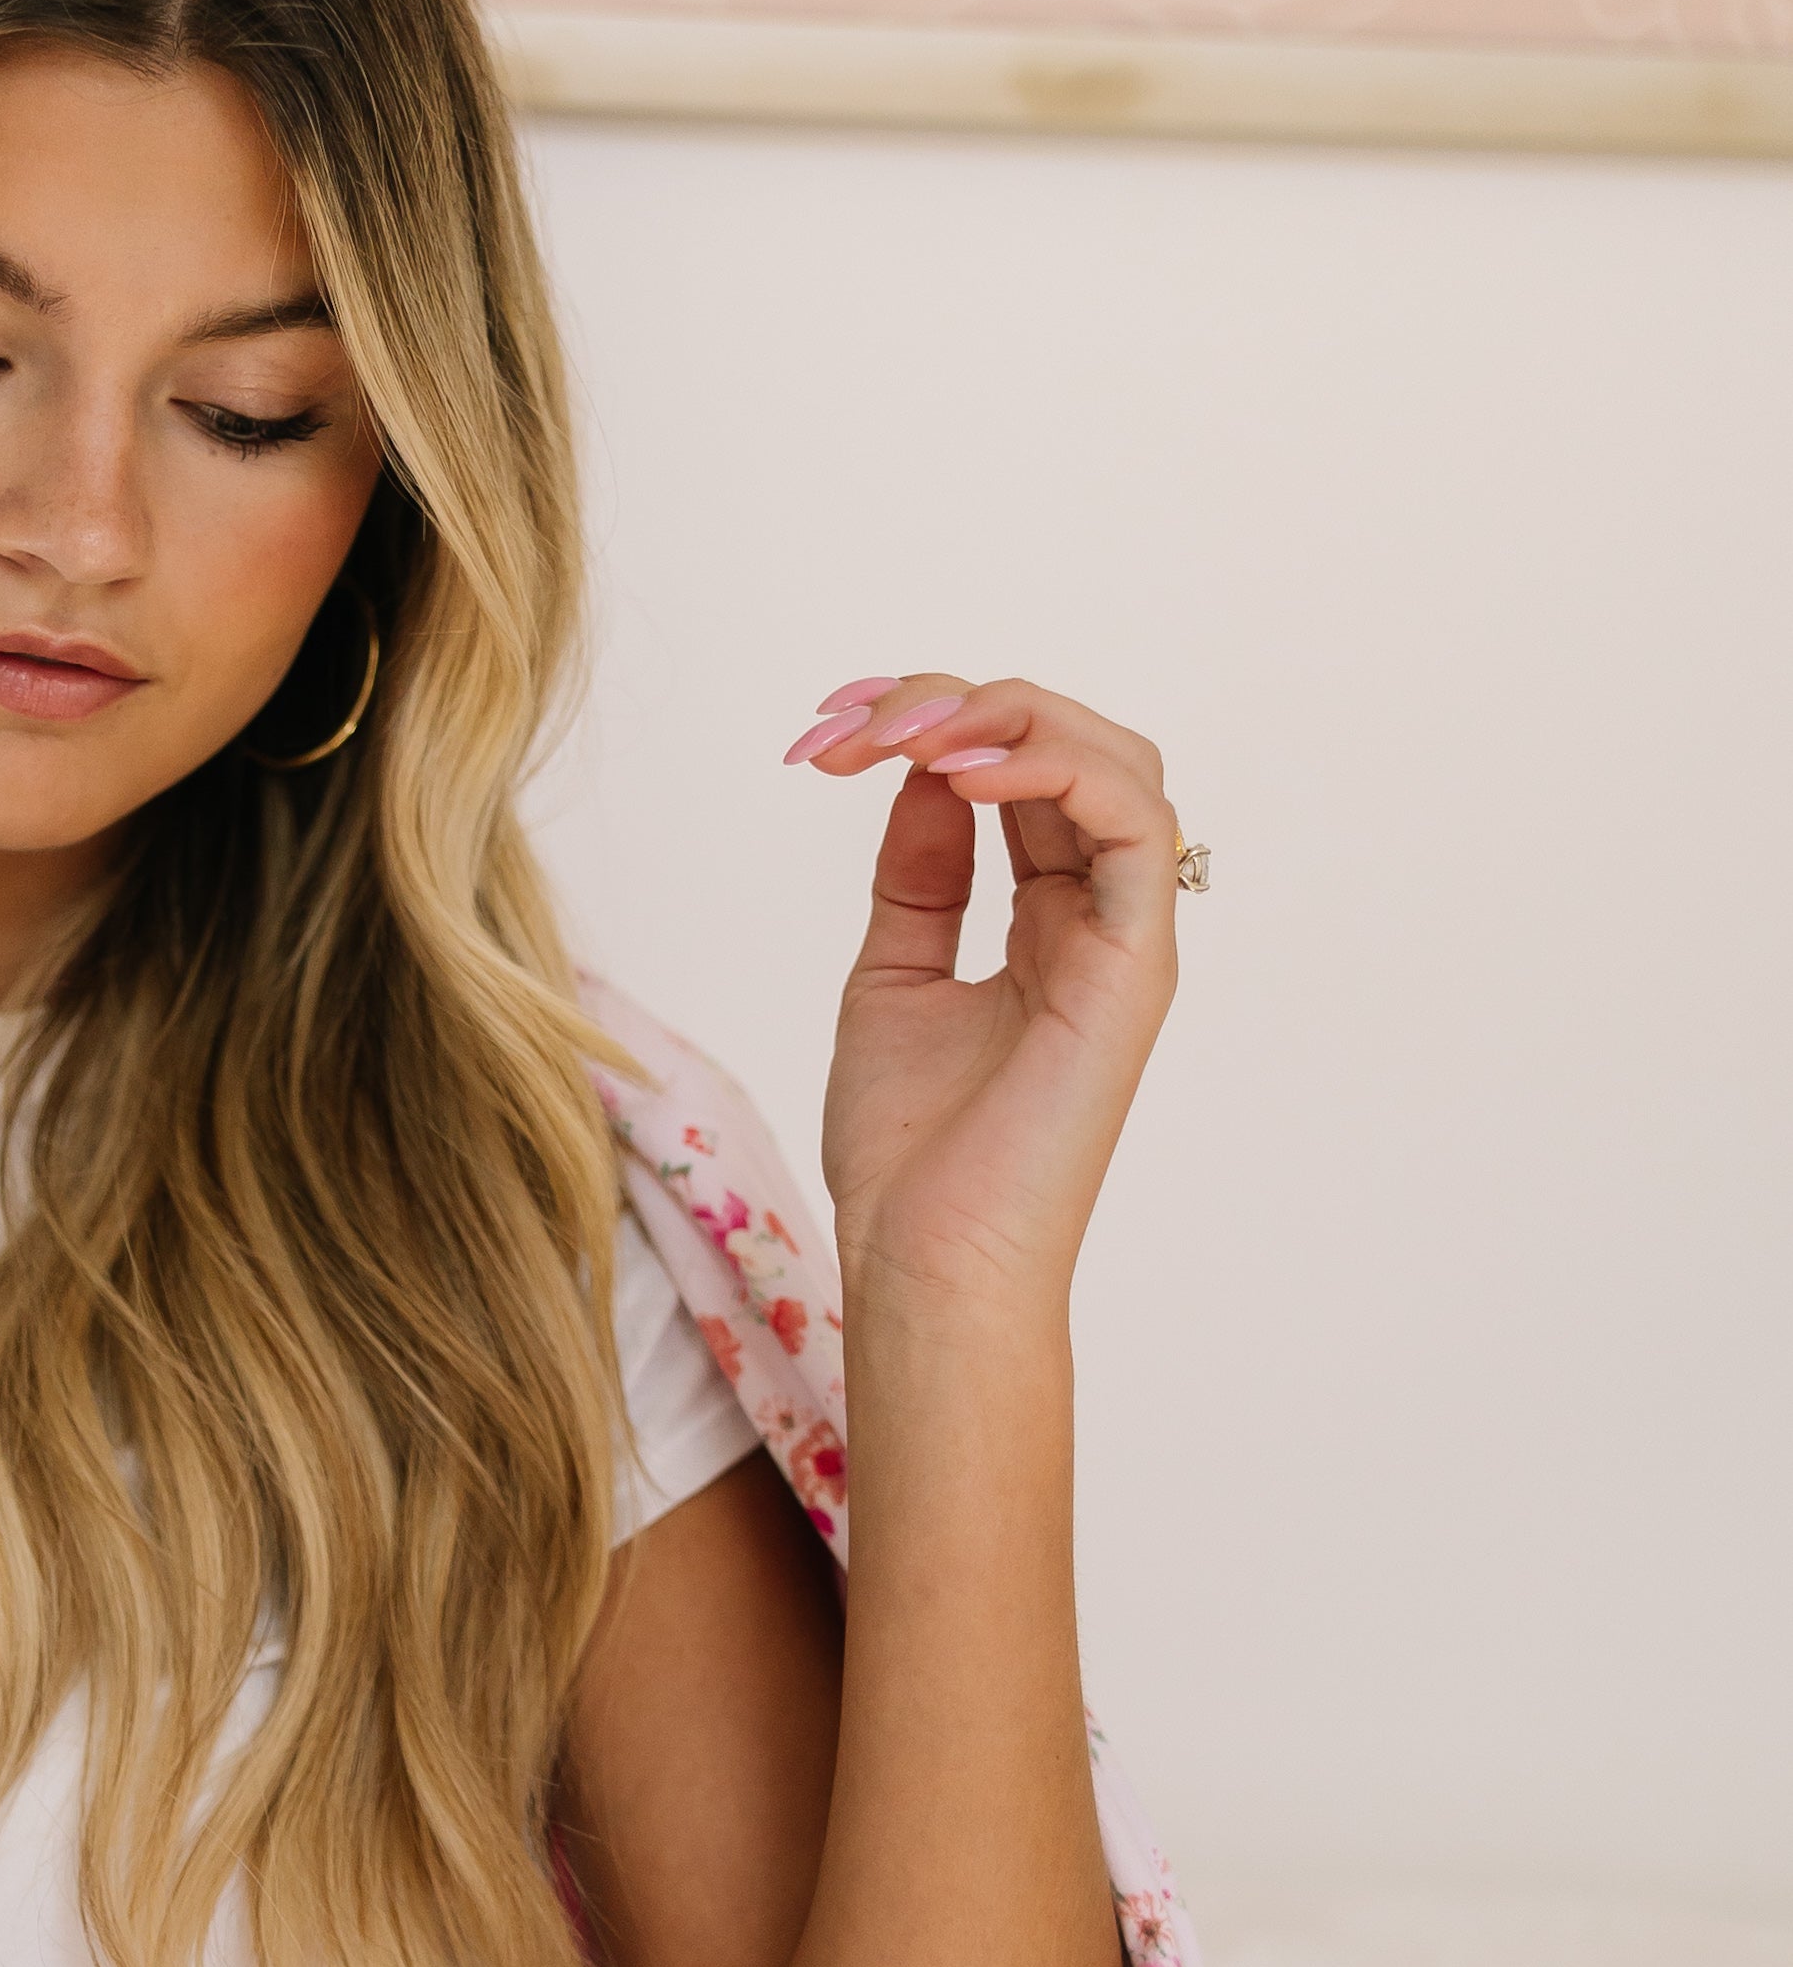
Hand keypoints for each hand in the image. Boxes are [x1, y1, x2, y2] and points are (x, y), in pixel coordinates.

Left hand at [785, 667, 1187, 1324]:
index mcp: (1050, 922)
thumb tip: (921, 777)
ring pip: (1113, 760)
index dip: (933, 724)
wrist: (926, 1261)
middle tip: (853, 721)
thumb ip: (919, 876)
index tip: (829, 730)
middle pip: (1069, 747)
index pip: (1019, 774)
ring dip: (1003, 719)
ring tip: (904, 735)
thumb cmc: (912, 1154)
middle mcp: (1100, 919)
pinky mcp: (1137, 966)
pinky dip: (1053, 770)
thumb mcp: (894, 974)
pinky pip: (1134, 822)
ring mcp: (1127, 939)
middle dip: (957, 705)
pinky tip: (959, 775)